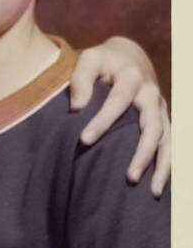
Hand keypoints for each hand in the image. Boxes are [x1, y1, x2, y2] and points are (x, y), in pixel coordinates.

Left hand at [70, 36, 169, 195]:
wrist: (130, 55)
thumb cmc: (103, 60)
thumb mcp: (89, 58)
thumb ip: (81, 79)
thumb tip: (77, 108)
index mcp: (131, 78)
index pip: (117, 101)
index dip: (102, 121)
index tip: (84, 140)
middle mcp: (152, 94)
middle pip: (152, 126)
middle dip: (142, 153)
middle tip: (129, 177)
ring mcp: (161, 108)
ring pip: (168, 140)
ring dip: (162, 166)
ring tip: (151, 191)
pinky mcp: (164, 119)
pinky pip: (170, 144)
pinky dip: (167, 164)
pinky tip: (159, 185)